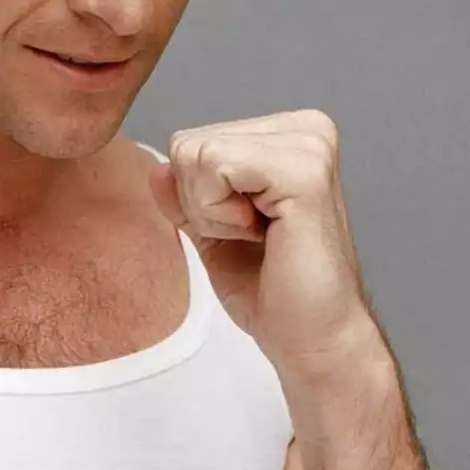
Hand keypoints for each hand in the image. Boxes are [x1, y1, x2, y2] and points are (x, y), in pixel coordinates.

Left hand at [146, 108, 377, 374]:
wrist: (312, 340)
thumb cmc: (272, 291)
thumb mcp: (212, 233)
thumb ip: (185, 196)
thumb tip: (157, 167)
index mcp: (288, 136)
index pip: (191, 142)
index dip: (197, 198)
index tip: (245, 230)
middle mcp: (305, 130)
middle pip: (189, 145)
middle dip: (202, 203)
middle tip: (252, 238)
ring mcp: (308, 145)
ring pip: (197, 154)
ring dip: (211, 212)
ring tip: (258, 237)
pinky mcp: (304, 172)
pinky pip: (213, 167)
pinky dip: (219, 214)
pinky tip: (261, 235)